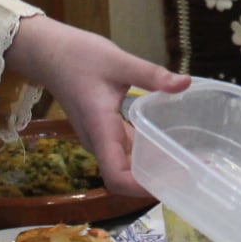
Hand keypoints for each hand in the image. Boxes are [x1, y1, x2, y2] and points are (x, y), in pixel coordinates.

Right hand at [3, 17, 189, 195]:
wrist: (48, 52)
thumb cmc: (78, 56)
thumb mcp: (119, 61)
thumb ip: (152, 75)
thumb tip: (185, 82)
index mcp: (102, 130)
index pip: (117, 176)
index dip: (141, 189)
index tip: (171, 185)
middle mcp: (99, 141)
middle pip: (125, 176)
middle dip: (155, 180)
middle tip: (192, 175)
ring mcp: (100, 137)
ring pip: (126, 163)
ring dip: (152, 167)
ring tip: (188, 162)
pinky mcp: (103, 130)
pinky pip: (125, 149)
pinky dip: (144, 151)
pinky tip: (168, 141)